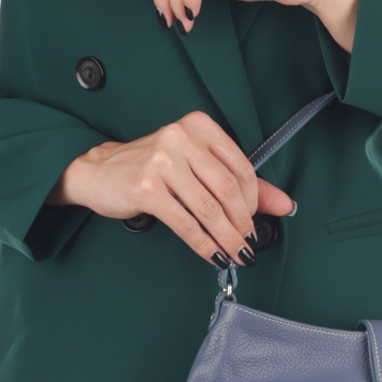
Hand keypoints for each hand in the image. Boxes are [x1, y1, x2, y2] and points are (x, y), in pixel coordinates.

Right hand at [46, 111, 294, 266]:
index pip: (241, 166)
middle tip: (247, 243)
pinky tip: (213, 255)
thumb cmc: (149, 169)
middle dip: (243, 223)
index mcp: (198, 127)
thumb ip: (238, 181)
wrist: (97, 172)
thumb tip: (284, 204)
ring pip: (209, 208)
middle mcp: (181, 138)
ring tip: (236, 254)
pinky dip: (204, 244)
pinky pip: (185, 223)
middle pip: (228, 188)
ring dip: (227, 238)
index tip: (254, 220)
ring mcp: (162, 162)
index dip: (255, 200)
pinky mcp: (146, 189)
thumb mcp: (194, 165)